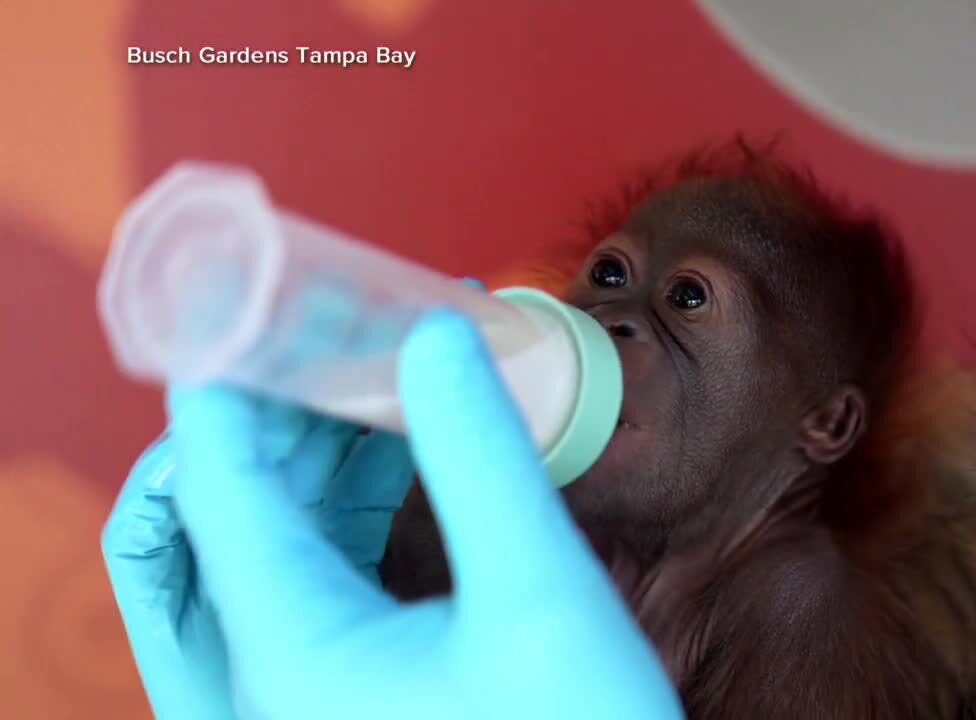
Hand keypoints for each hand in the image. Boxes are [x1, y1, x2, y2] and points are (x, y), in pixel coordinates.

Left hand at [155, 309, 682, 718]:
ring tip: (387, 372)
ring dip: (324, 444)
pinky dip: (353, 494)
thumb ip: (482, 453)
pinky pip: (322, 565)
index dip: (234, 380)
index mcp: (290, 646)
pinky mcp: (351, 678)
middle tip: (351, 325)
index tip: (272, 301)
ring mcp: (310, 676)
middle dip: (289, 402)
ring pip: (281, 530)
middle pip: (238, 500)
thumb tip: (440, 332)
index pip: (215, 480)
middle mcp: (275, 665)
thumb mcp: (539, 592)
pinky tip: (407, 449)